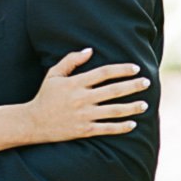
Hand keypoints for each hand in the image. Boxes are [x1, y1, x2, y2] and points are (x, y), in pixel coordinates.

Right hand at [29, 48, 149, 143]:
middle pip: (114, 90)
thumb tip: (90, 50)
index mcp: (76, 83)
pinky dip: (121, 127)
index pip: (104, 72)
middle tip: (147, 82)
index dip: (122, 69)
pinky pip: (107, 128)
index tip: (135, 68)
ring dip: (132, 107)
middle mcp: (82, 98)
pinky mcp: (84, 130)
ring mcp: (84, 115)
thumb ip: (71, 60)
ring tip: (145, 104)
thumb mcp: (53, 74)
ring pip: (114, 111)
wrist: (33, 122)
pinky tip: (133, 124)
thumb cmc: (45, 96)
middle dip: (133, 86)